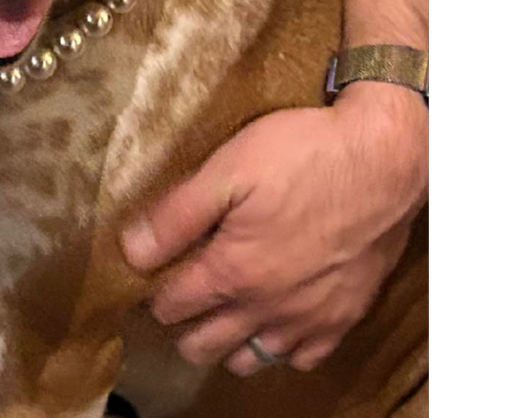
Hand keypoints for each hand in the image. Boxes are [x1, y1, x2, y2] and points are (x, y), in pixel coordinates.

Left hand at [119, 85, 428, 374]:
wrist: (384, 160)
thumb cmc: (303, 155)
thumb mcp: (226, 170)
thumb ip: (176, 215)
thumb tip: (131, 250)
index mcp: (232, 272)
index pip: (172, 306)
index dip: (154, 293)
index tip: (150, 277)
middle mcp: (268, 308)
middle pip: (205, 345)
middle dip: (184, 327)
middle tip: (181, 296)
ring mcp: (310, 319)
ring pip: (252, 359)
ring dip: (229, 343)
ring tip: (221, 313)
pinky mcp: (345, 317)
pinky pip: (303, 358)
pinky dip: (282, 349)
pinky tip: (273, 322)